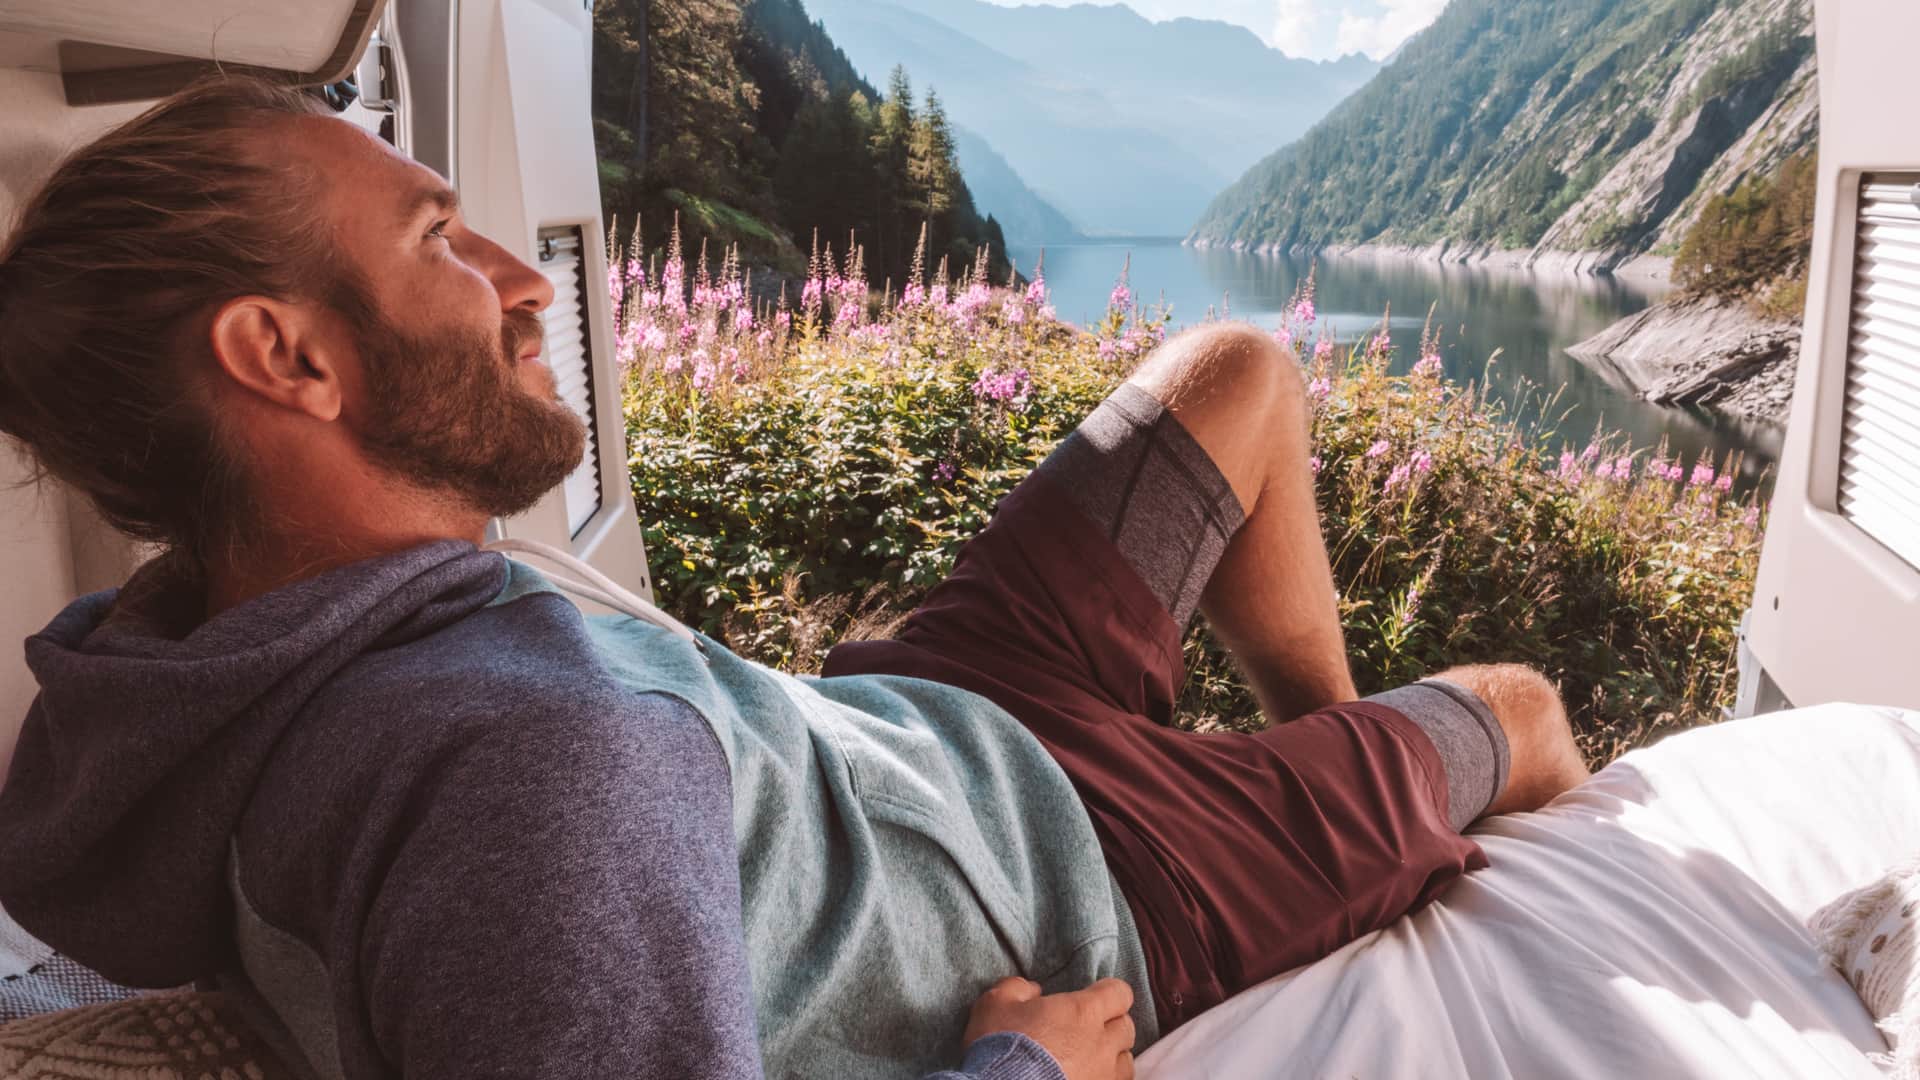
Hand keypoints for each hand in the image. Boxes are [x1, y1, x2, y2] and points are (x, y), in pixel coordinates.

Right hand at [963, 976, 1135, 1079]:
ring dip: (1112, 1059)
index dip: (1108, 993)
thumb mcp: (995, 1003)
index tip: (1094, 997)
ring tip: (1091, 1061)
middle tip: (1089, 1029)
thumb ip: (1018, 988)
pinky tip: (1086, 1079)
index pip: (1119, 993)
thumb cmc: (1001, 1046)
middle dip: (1112, 1025)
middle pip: (1126, 1028)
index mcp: (1083, 1012)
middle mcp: (1102, 1044)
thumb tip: (1032, 991)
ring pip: (1125, 1063)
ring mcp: (1103, 1077)